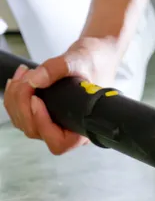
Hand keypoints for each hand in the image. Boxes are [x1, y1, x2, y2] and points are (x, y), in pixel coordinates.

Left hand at [4, 37, 120, 154]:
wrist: (93, 59)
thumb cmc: (94, 65)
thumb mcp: (78, 61)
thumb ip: (57, 69)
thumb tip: (34, 79)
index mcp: (83, 127)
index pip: (58, 142)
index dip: (43, 124)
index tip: (37, 100)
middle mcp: (68, 130)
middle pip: (35, 131)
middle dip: (23, 104)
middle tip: (27, 79)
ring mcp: (54, 124)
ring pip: (24, 124)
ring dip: (16, 99)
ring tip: (24, 75)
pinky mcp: (44, 116)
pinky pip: (21, 116)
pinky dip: (14, 98)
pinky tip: (20, 80)